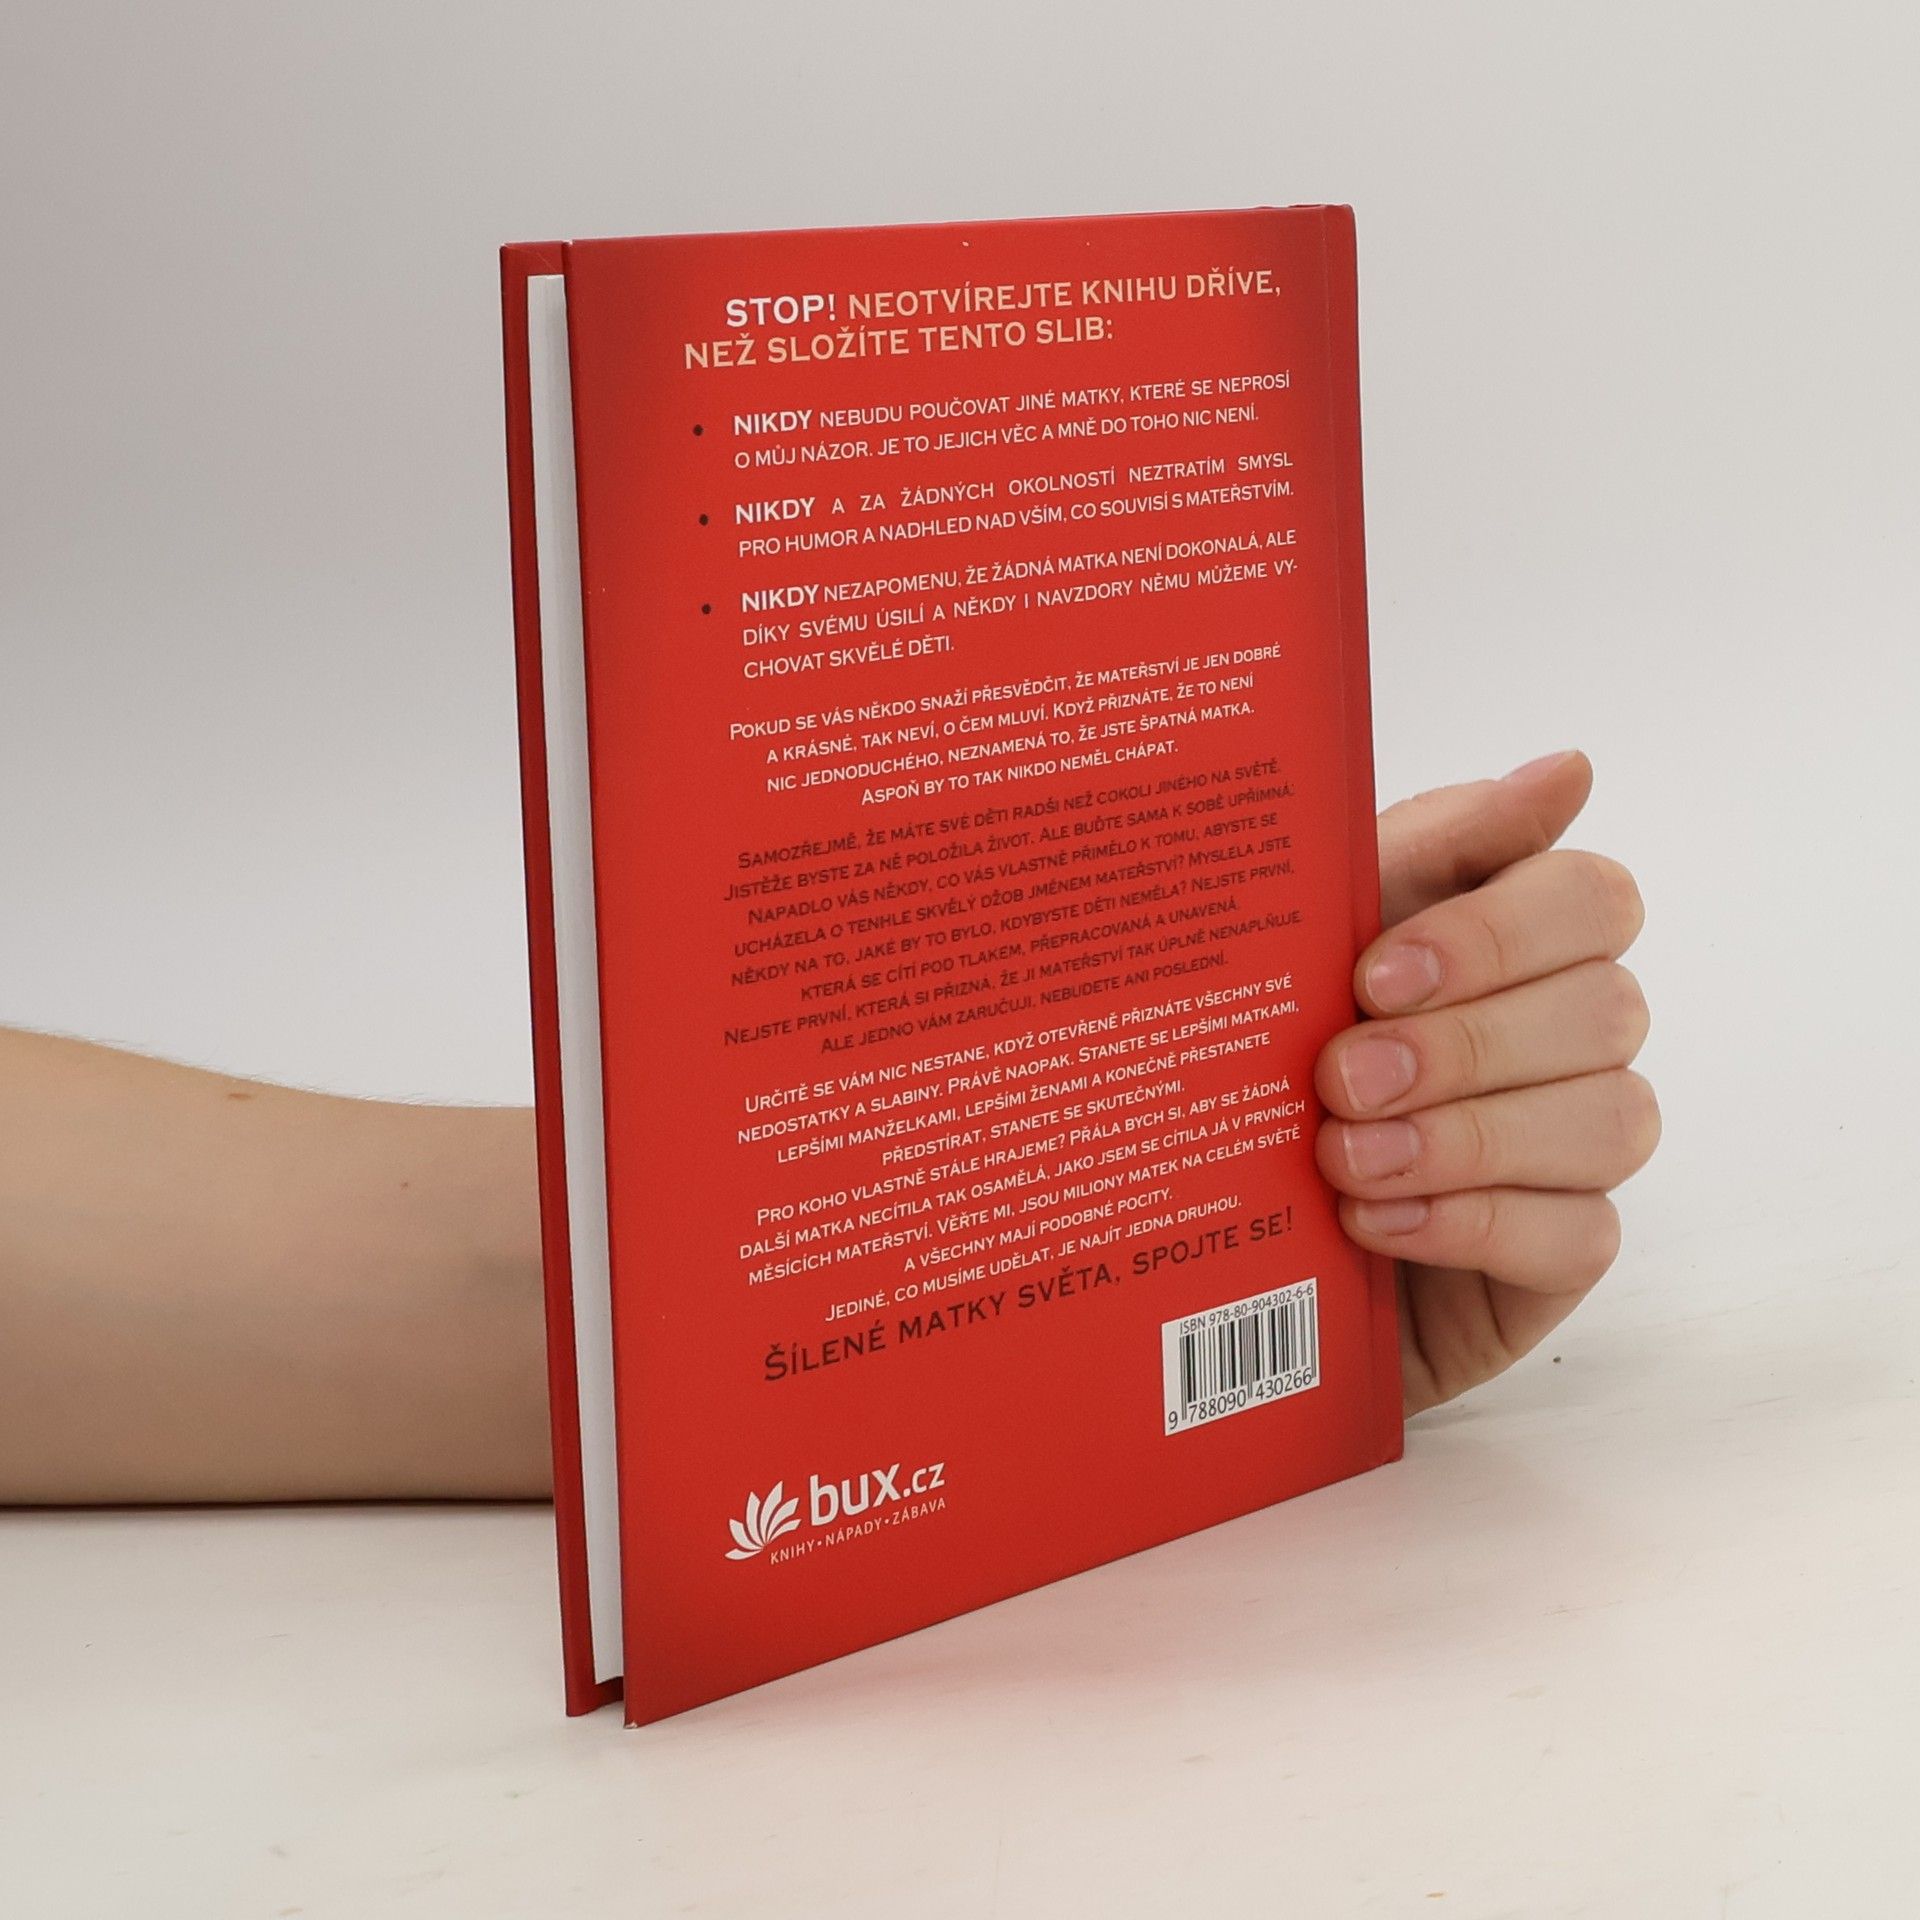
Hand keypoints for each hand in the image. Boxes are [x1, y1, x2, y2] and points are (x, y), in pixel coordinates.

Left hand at [1314, 750, 1658, 1415]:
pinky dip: (1469, 1223)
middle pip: (1607, 1010)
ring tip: (1346, 1157)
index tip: (1376, 972)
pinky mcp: (1564, 1251)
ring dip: (1464, 1138)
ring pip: (1610, 1121)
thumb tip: (1570, 768)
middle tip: (1339, 1076)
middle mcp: (1571, 1032)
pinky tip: (1376, 1219)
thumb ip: (1435, 846)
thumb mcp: (1321, 932)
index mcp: (1520, 936)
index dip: (1497, 934)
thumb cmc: (1279, 1048)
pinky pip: (1578, 1233)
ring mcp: (1579, 1146)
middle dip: (1462, 1045)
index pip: (1593, 899)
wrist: (1223, 1212)